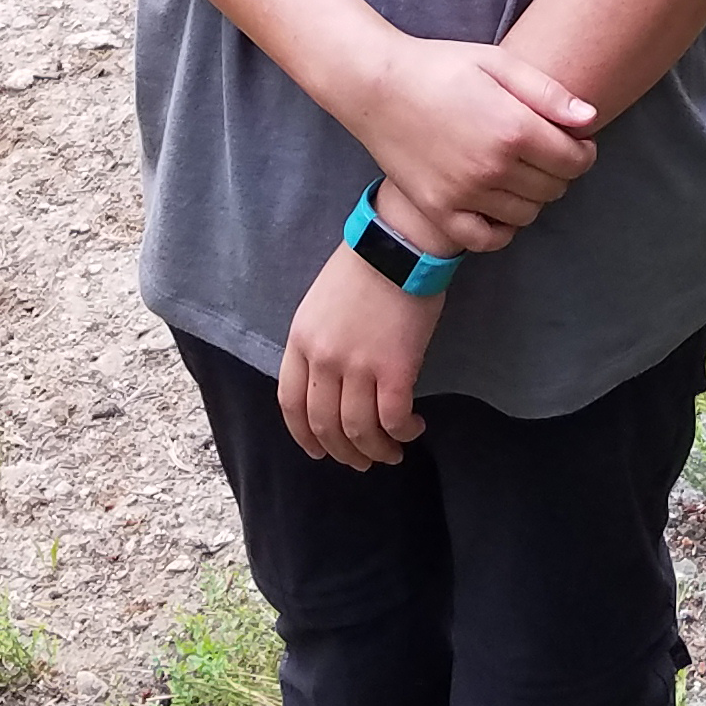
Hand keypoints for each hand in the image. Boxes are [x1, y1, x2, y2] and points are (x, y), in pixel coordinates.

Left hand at [281, 242, 440, 467]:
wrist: (399, 244)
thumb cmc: (363, 267)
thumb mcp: (318, 305)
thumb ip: (316, 344)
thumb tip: (327, 384)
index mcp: (300, 341)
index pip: (291, 404)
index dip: (305, 437)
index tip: (319, 451)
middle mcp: (324, 359)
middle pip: (325, 425)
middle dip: (343, 452)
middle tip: (361, 461)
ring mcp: (359, 365)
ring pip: (359, 430)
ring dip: (375, 451)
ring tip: (391, 454)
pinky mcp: (396, 368)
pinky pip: (394, 418)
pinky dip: (403, 433)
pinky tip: (413, 428)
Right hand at [355, 37, 596, 249]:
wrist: (377, 85)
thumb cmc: (441, 67)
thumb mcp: (498, 63)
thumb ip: (548, 93)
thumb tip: (591, 119)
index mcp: (513, 129)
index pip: (575, 161)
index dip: (584, 152)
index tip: (576, 142)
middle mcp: (492, 167)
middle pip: (555, 189)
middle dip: (560, 172)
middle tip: (545, 153)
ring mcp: (464, 194)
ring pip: (527, 214)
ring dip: (533, 197)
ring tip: (520, 172)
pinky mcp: (439, 210)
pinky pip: (487, 239)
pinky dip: (501, 228)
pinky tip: (498, 204)